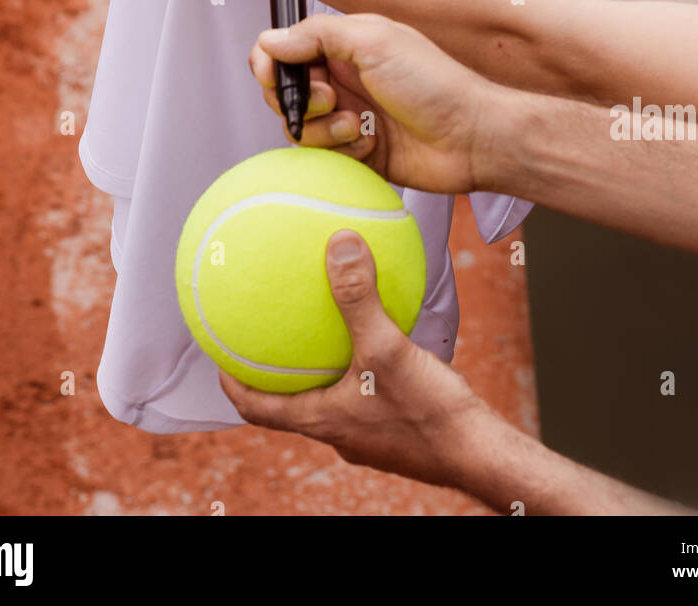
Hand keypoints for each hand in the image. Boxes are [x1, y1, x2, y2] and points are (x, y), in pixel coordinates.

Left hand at [220, 231, 492, 486]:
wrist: (480, 455)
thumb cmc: (429, 413)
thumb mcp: (388, 348)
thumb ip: (360, 297)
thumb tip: (338, 243)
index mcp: (321, 419)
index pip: (256, 408)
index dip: (230, 383)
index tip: (218, 352)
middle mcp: (338, 431)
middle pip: (289, 401)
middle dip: (274, 368)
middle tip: (262, 333)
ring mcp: (367, 432)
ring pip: (328, 397)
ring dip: (318, 367)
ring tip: (318, 328)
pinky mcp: (395, 427)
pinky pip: (363, 391)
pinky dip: (358, 365)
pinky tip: (379, 333)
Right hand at [248, 12, 500, 193]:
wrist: (471, 138)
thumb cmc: (436, 84)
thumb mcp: (374, 41)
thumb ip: (317, 34)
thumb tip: (270, 39)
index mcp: (346, 46)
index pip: (285, 49)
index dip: (271, 62)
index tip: (273, 74)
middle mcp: (344, 79)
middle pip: (286, 92)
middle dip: (300, 99)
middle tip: (331, 98)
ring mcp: (349, 115)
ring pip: (302, 128)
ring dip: (326, 129)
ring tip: (360, 124)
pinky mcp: (356, 151)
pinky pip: (324, 156)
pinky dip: (344, 151)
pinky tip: (373, 143)